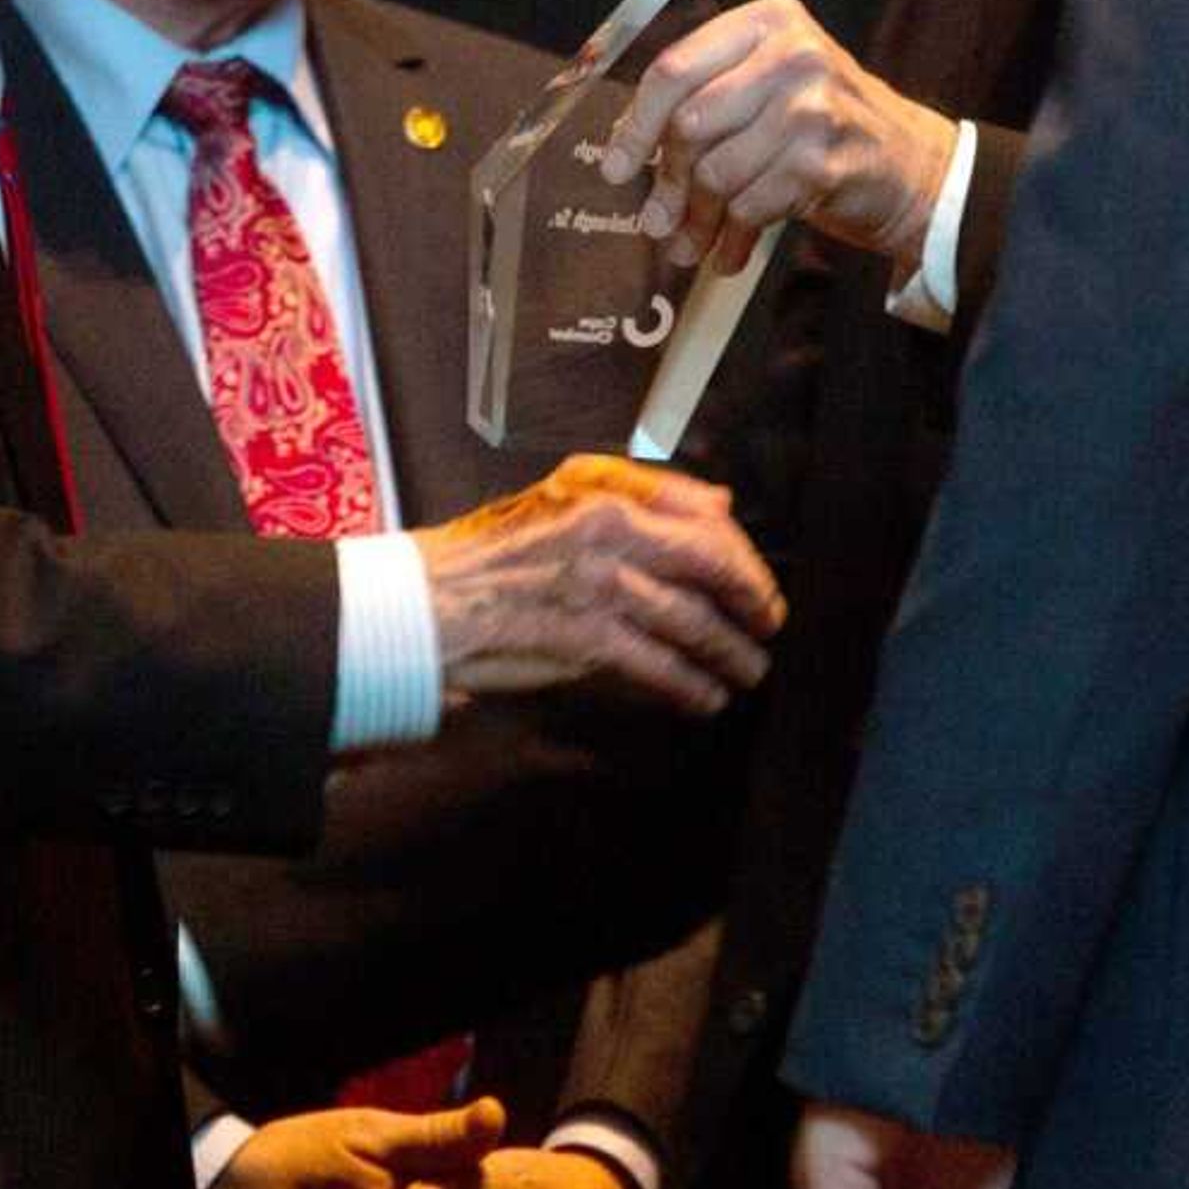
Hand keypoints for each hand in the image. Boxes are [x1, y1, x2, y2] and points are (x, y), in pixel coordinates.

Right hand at [414, 453, 783, 715]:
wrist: (420, 605)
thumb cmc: (485, 557)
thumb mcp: (559, 501)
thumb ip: (638, 497)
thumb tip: (720, 503)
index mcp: (602, 490)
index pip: (702, 511)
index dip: (740, 551)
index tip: (754, 579)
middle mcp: (606, 530)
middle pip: (711, 563)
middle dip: (752, 600)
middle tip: (768, 626)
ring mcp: (598, 585)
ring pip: (693, 621)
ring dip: (730, 653)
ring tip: (748, 672)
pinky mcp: (585, 640)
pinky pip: (659, 666)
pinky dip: (690, 686)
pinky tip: (704, 698)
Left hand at [596, 0, 957, 276]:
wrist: (912, 163)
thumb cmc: (823, 123)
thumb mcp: (768, 85)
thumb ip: (705, 96)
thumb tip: (624, 146)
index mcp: (767, 22)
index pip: (675, 68)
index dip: (636, 124)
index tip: (615, 166)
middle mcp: (793, 54)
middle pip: (690, 124)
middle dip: (666, 182)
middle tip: (655, 220)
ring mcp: (813, 107)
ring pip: (717, 172)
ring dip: (697, 219)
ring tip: (689, 243)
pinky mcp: (825, 161)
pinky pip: (751, 206)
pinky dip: (734, 237)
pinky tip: (729, 253)